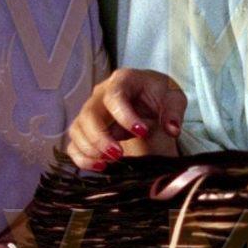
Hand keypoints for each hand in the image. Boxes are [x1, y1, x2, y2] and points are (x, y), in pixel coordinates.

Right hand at [65, 68, 186, 170]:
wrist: (150, 99)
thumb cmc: (160, 95)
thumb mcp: (173, 98)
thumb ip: (173, 112)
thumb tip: (172, 129)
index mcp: (123, 80)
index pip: (115, 96)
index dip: (124, 116)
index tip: (142, 132)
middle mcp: (101, 93)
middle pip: (89, 114)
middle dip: (101, 137)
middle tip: (118, 154)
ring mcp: (90, 111)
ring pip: (78, 129)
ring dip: (90, 148)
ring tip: (110, 162)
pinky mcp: (86, 129)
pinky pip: (74, 144)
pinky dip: (82, 157)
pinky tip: (100, 167)